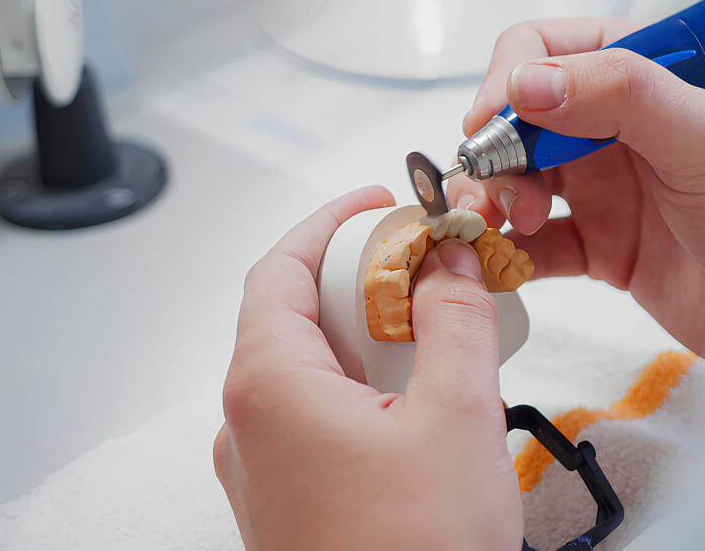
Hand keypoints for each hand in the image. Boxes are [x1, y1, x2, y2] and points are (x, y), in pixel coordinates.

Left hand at [214, 187, 522, 549]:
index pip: (280, 268)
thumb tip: (449, 260)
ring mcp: (262, 468)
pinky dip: (362, 387)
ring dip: (367, 337)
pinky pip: (315, 418)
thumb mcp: (457, 417)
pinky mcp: (288, 501)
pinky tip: (417, 403)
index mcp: (268, 387)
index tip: (378, 202)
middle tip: (425, 270)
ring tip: (433, 338)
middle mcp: (247, 425)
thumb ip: (455, 321)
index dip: (330, 222)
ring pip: (308, 369)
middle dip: (362, 280)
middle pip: (294, 314)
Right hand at [449, 18, 704, 354]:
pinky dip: (510, 252)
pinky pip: (537, 245)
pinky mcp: (606, 248)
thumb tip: (528, 81)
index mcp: (647, 73)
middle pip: (521, 121)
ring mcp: (611, 187)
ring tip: (504, 228)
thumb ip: (619, 93)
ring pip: (520, 180)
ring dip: (495, 201)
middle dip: (495, 151)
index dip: (510, 83)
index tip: (493, 124)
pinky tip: (507, 261)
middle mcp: (621, 125)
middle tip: (495, 191)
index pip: (548, 50)